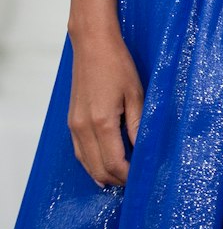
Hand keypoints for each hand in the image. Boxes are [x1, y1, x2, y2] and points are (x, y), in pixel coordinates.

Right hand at [68, 28, 143, 186]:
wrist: (93, 47)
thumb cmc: (117, 65)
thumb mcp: (136, 94)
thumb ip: (139, 124)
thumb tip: (145, 148)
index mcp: (101, 123)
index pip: (114, 162)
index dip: (128, 175)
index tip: (142, 178)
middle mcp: (83, 128)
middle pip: (97, 168)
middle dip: (116, 178)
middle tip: (134, 181)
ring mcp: (74, 126)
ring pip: (85, 163)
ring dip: (102, 173)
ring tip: (121, 177)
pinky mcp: (71, 121)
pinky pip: (79, 151)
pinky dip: (91, 162)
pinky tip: (102, 164)